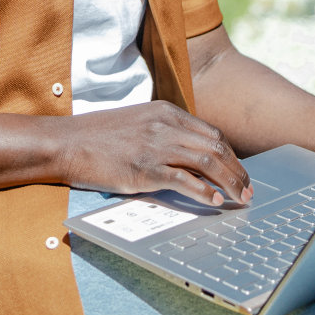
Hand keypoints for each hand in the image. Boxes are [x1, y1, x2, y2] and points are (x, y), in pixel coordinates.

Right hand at [60, 101, 252, 207]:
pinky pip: (185, 181)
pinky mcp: (144, 169)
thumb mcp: (138, 122)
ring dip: (229, 183)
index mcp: (166, 112)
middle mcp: (166, 125)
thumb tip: (191, 154)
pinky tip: (214, 202)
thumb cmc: (98, 136)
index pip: (212, 134)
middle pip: (217, 148)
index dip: (231, 156)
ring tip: (239, 199)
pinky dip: (204, 193)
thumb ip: (165, 132)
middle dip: (238, 171)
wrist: (66, 143)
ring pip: (207, 163)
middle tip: (248, 190)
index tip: (240, 172)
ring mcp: (156, 146)